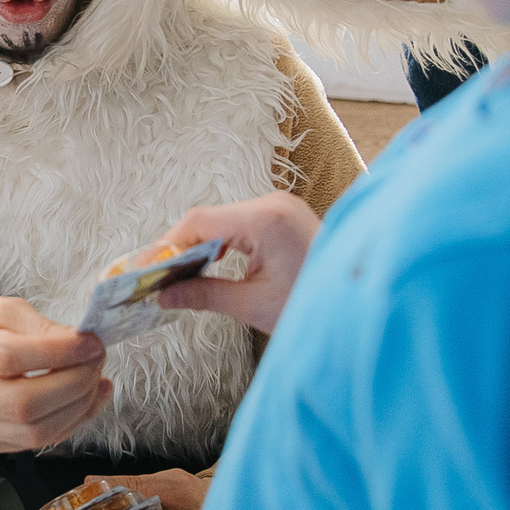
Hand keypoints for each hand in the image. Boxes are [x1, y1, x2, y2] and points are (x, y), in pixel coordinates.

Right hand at [0, 294, 108, 452]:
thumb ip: (35, 325)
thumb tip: (78, 342)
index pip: (7, 356)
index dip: (57, 352)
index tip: (90, 342)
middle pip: (23, 402)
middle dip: (74, 382)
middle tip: (97, 360)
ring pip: (34, 431)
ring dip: (78, 406)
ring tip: (95, 378)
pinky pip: (37, 443)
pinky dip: (71, 422)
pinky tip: (86, 398)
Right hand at [152, 193, 320, 333]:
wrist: (364, 306)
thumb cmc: (318, 306)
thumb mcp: (254, 305)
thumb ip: (205, 295)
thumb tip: (164, 295)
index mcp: (266, 220)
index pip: (199, 221)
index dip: (166, 244)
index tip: (145, 268)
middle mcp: (273, 203)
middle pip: (209, 218)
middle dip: (179, 246)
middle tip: (155, 276)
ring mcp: (282, 207)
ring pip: (223, 219)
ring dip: (199, 245)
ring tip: (177, 274)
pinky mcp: (286, 216)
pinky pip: (242, 223)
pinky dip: (221, 242)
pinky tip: (208, 264)